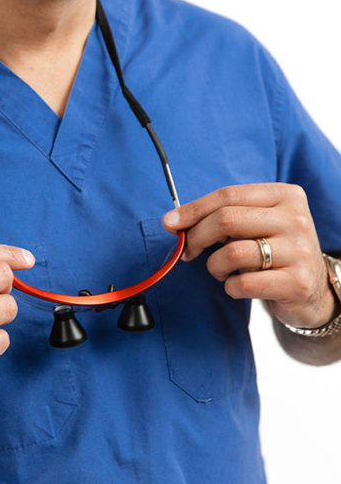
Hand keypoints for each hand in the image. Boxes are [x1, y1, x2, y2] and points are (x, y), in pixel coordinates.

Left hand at [162, 184, 333, 330]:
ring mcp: (299, 251)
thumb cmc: (274, 250)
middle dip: (197, 236)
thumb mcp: (258, 223)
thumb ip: (224, 215)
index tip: (170, 222)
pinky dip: (230, 287)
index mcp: (285, 195)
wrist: (313, 288)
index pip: (228, 195)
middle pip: (227, 219)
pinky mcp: (296, 283)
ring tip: (220, 270)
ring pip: (232, 253)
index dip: (193, 209)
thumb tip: (174, 221)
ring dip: (214, 265)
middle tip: (188, 251)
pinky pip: (243, 284)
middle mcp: (296, 219)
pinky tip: (237, 285)